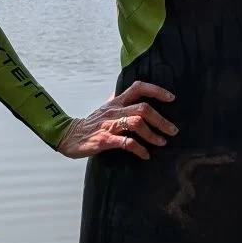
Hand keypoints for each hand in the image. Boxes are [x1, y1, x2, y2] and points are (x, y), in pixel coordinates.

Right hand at [57, 81, 176, 159]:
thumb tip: (122, 91)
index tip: (171, 98)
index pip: (138, 88)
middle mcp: (114, 111)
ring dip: (152, 134)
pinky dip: (139, 149)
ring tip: (161, 143)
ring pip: (137, 123)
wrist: (69, 137)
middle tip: (172, 131)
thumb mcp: (104, 108)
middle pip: (143, 108)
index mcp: (116, 102)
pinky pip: (126, 143)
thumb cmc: (90, 124)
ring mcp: (109, 125)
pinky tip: (145, 155)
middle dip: (161, 120)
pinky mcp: (105, 140)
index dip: (156, 90)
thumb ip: (115, 99)